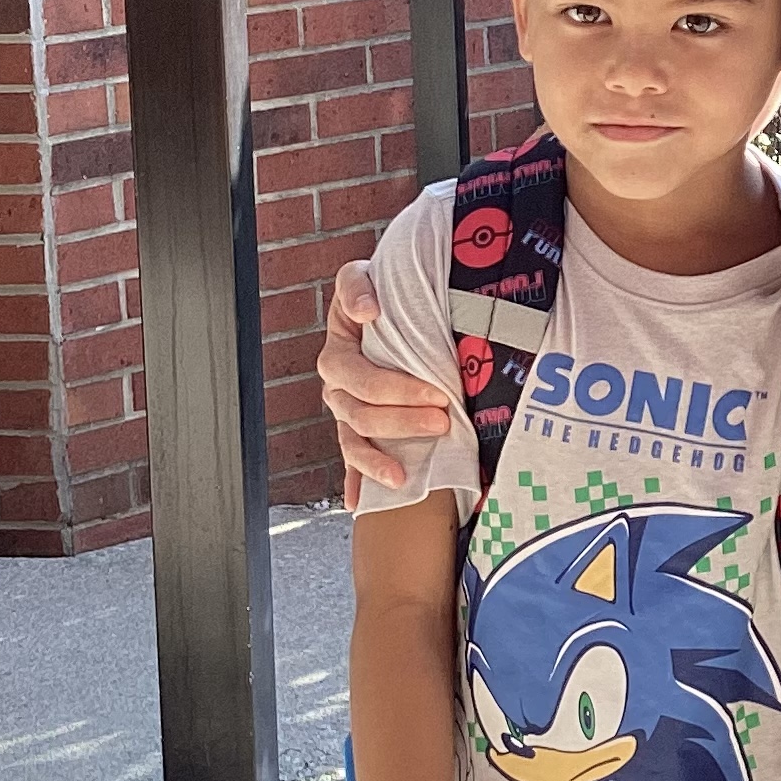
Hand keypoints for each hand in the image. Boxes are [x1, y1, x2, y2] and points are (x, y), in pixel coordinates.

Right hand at [320, 259, 454, 498]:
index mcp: (337, 354)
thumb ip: (356, 287)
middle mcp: (337, 387)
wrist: (384, 304)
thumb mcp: (359, 277)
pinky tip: (358, 503)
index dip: (397, 389)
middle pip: (361, 415)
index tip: (437, 392)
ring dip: (378, 460)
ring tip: (404, 475)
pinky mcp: (358, 428)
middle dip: (402, 422)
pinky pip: (351, 459)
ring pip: (354, 442)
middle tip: (443, 421)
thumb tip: (366, 313)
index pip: (361, 379)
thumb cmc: (377, 292)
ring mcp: (346, 411)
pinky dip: (355, 481)